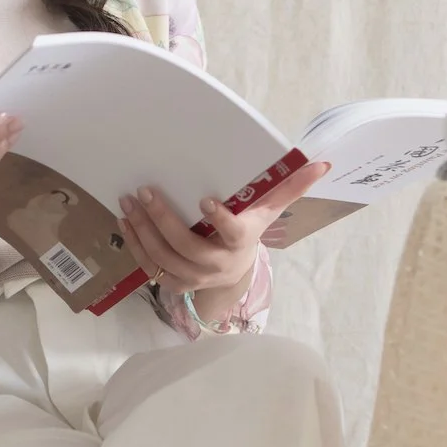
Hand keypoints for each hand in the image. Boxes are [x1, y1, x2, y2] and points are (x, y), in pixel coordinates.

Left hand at [117, 161, 331, 299]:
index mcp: (240, 242)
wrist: (234, 271)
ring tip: (128, 202)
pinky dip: (135, 246)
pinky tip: (125, 222)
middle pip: (186, 246)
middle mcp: (217, 264)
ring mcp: (194, 277)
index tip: (205, 200)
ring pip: (163, 258)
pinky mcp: (174, 283)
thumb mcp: (269, 210)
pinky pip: (150, 267)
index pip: (232, 232)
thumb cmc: (249, 230)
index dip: (219, 220)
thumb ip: (291, 187)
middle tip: (145, 191)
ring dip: (143, 230)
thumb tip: (320, 164)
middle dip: (163, 218)